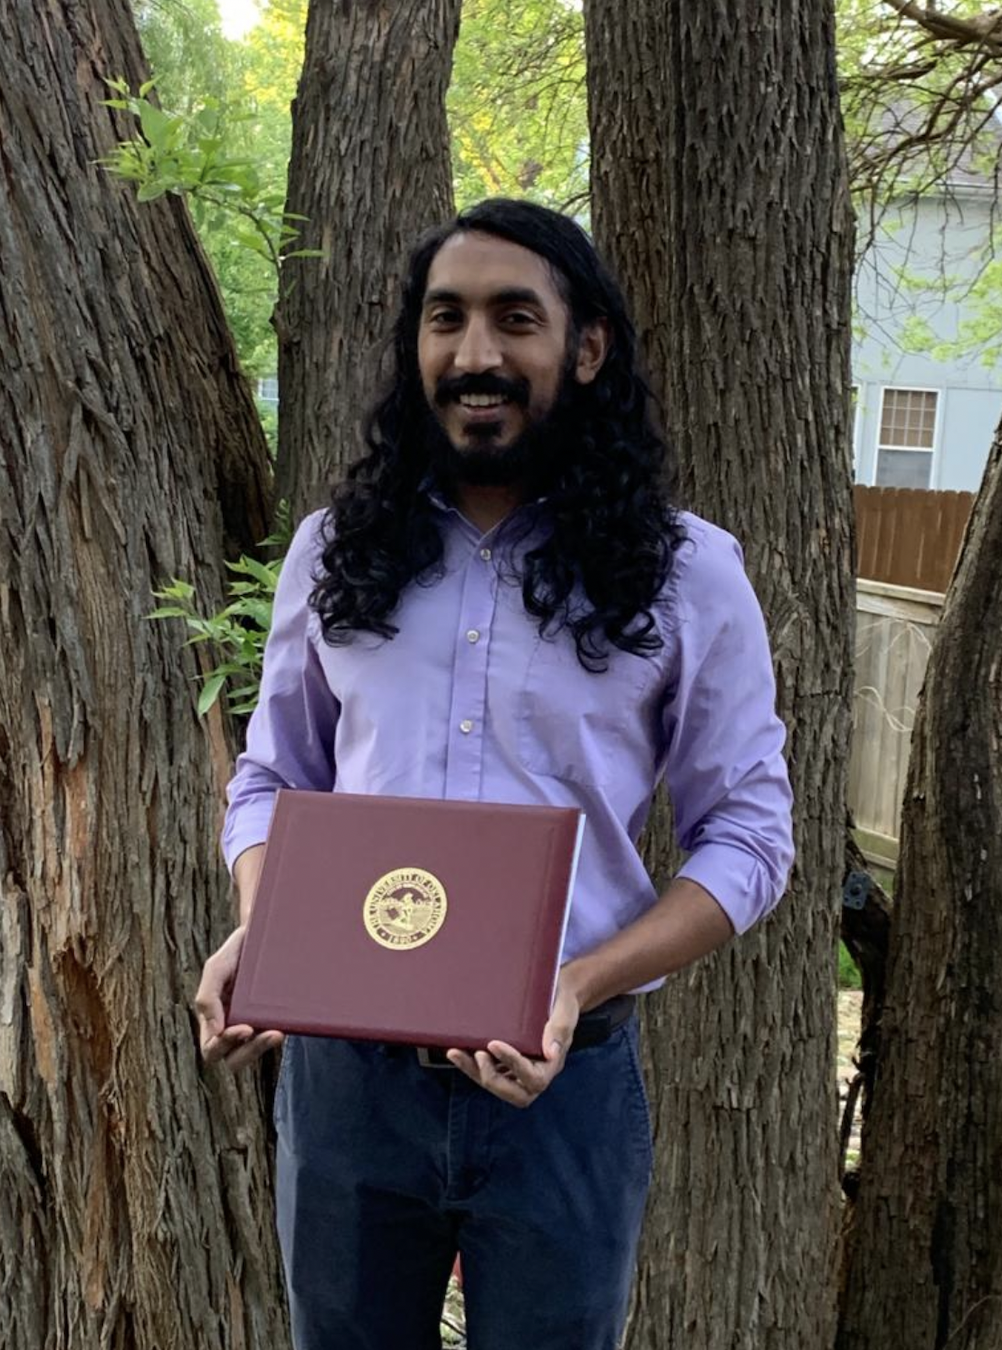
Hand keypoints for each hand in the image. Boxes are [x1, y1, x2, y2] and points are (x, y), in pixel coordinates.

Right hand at [194, 926, 283, 1069]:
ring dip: (264, 1047)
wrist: (266, 930)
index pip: (212, 1047)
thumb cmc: (238, 950)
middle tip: (269, 1034)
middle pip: (234, 1059)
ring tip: (279, 1033)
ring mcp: (255, 1024)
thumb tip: (215, 1030)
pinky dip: (279, 1035)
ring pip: (254, 1052)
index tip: (244, 1028)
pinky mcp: (275, 1018)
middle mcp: (232, 1026)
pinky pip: (274, 1035)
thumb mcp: (217, 966)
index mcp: (214, 1018)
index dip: (224, 1045)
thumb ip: (208, 995)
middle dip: (249, 1051)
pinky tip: (289, 1024)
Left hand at [446, 975, 581, 1107]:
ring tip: (455, 1053)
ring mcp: (518, 1070)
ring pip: (496, 1084)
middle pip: (513, 1093)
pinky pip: (487, 1071)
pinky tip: (456, 1049)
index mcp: (552, 1064)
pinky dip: (471, 1064)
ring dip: (474, 1072)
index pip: (533, 1077)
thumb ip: (559, 1029)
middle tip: (477, 1055)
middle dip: (491, 1078)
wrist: (554, 992)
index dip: (512, 1064)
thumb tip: (551, 1053)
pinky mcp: (504, 1063)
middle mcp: (535, 1072)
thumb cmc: (561, 999)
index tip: (494, 1043)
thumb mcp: (565, 1009)